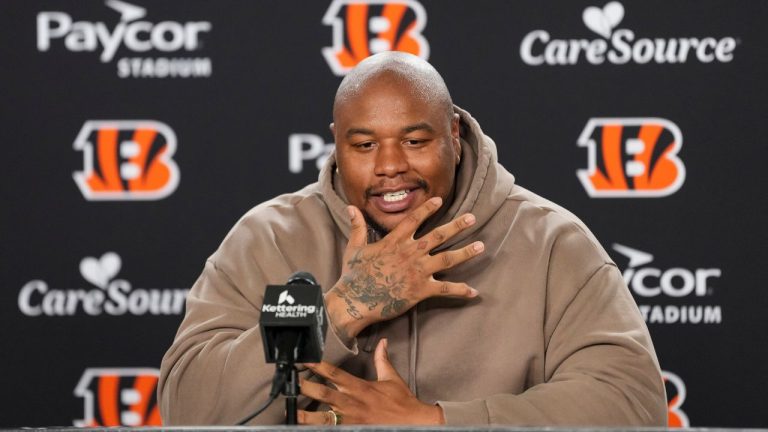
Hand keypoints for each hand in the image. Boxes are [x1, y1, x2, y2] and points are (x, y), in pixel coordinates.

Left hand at [298, 338, 444, 424]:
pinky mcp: (354, 430)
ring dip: (307, 416)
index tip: (304, 360)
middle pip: (324, 394)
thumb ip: (382, 360)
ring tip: (292, 413)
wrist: (414, 423)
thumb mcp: (391, 378)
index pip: (334, 373)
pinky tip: (310, 428)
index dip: (317, 366)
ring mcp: (352, 419)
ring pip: (324, 417)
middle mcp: (353, 402)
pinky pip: (334, 430)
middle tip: (290, 383)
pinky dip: (322, 429)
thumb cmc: (402, 402)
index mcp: (360, 387)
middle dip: (306, 388)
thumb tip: (382, 342)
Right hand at [326, 197, 484, 338]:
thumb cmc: (353, 276)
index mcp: (394, 241)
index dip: (427, 209)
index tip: (439, 200)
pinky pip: (445, 289)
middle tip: (472, 218)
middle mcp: (410, 253)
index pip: (414, 220)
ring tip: (481, 246)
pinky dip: (460, 290)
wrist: (355, 301)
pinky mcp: (420, 290)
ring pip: (447, 258)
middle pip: (438, 235)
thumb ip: (357, 227)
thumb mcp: (354, 248)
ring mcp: (417, 271)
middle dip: (456, 226)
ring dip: (465, 252)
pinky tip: (474, 291)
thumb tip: (351, 208)